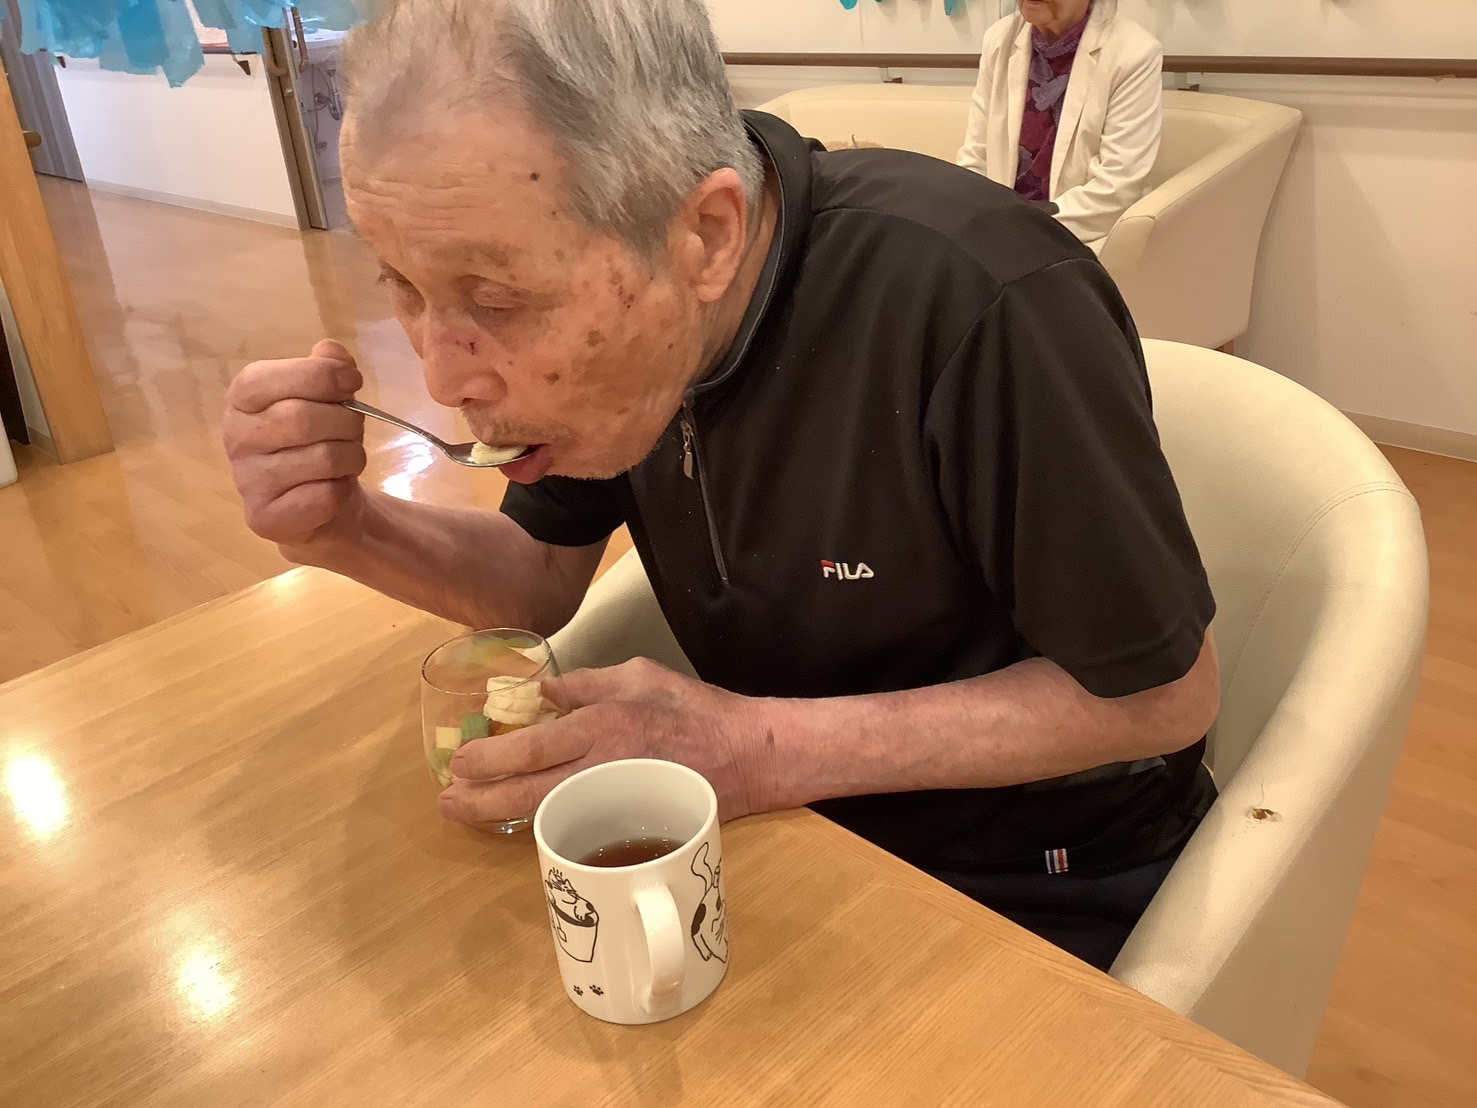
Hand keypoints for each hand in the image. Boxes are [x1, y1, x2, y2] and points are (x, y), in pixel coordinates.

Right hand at [223, 340, 367, 549]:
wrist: (322, 503)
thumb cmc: (322, 439)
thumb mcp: (327, 396)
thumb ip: (328, 367)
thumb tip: (330, 351)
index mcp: (243, 398)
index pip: (272, 377)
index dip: (322, 376)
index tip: (353, 381)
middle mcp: (236, 436)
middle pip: (302, 418)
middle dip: (346, 422)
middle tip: (353, 431)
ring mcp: (247, 480)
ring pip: (322, 458)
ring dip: (351, 457)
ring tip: (344, 461)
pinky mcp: (266, 518)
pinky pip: (324, 496)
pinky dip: (343, 489)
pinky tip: (333, 488)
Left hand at [440, 658, 771, 826]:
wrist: (749, 755)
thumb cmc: (696, 711)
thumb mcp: (640, 675)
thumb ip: (588, 683)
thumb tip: (543, 695)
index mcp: (605, 724)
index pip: (533, 746)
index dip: (490, 759)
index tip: (460, 763)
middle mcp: (604, 767)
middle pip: (528, 793)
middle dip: (481, 801)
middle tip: (447, 803)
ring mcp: (617, 801)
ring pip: (546, 815)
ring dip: (501, 817)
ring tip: (469, 814)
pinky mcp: (631, 824)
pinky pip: (578, 826)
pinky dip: (543, 824)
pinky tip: (520, 823)